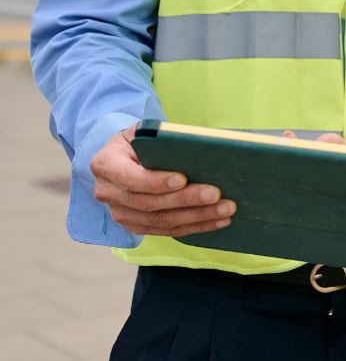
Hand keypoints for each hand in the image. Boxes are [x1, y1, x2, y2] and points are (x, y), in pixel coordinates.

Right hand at [90, 125, 234, 237]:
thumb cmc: (138, 140)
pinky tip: (218, 221)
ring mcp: (120, 213)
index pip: (130, 178)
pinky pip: (167, 230)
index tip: (183, 179)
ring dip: (196, 217)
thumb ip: (161, 140)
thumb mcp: (143, 130)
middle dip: (185, 200)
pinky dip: (195, 226)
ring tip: (225, 210)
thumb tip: (199, 149)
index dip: (156, 182)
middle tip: (216, 194)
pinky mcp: (136, 226)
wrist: (122, 156)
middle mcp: (108, 192)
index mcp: (105, 164)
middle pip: (149, 203)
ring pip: (160, 221)